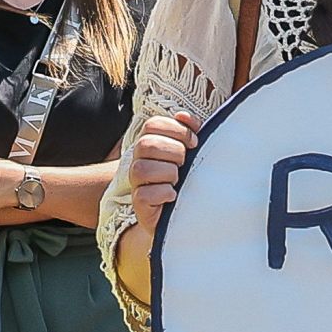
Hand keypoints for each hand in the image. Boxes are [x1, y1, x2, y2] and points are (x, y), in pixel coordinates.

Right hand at [126, 111, 198, 226]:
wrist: (182, 216)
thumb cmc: (187, 180)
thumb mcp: (190, 153)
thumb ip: (188, 131)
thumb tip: (183, 116)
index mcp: (150, 144)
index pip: (153, 124)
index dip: (176, 129)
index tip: (194, 142)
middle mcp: (139, 161)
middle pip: (146, 144)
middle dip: (174, 151)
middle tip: (185, 163)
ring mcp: (137, 183)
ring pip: (141, 169)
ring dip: (168, 173)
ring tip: (178, 180)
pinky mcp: (140, 205)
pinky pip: (144, 194)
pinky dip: (164, 193)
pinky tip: (173, 196)